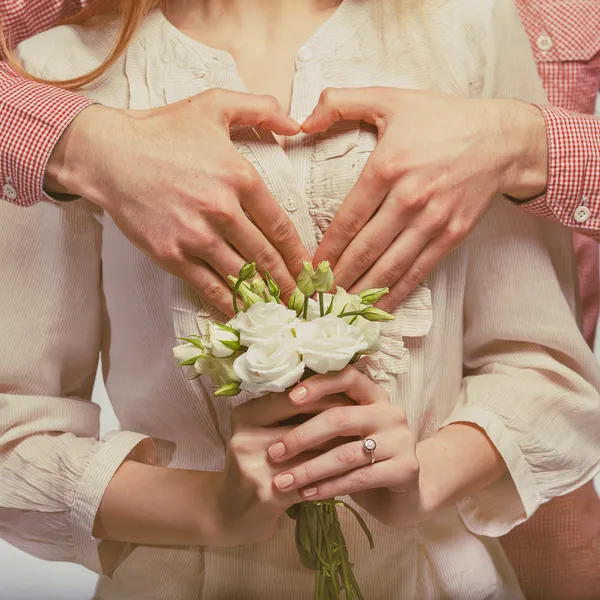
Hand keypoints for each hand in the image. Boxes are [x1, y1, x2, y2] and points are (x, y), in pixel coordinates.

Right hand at [46, 89, 309, 314]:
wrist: (108, 154)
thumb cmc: (162, 131)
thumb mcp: (214, 105)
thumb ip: (260, 108)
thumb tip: (295, 123)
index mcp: (239, 178)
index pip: (280, 226)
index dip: (298, 253)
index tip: (309, 269)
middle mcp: (221, 211)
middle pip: (266, 257)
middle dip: (288, 282)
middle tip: (302, 298)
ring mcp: (196, 237)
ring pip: (241, 276)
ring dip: (265, 297)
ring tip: (282, 311)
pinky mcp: (172, 255)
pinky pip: (209, 287)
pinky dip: (230, 304)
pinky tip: (244, 314)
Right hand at [216, 389, 350, 545]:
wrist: (230, 513)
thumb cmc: (253, 465)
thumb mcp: (258, 432)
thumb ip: (283, 412)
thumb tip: (329, 386)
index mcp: (244, 416)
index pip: (290, 398)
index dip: (322, 396)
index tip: (350, 396)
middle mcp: (246, 438)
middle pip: (303, 424)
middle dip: (338, 422)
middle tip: (365, 419)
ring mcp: (255, 467)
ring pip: (311, 452)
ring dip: (342, 448)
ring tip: (365, 443)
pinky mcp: (268, 494)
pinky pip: (311, 481)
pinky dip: (334, 477)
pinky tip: (353, 474)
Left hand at [267, 366, 421, 526]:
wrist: (404, 495)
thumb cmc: (365, 458)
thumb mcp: (348, 433)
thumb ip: (326, 418)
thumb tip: (276, 410)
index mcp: (375, 396)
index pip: (348, 377)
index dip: (319, 384)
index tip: (290, 398)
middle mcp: (391, 413)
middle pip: (339, 418)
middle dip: (301, 436)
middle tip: (273, 452)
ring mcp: (401, 441)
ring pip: (345, 453)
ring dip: (309, 468)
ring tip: (282, 481)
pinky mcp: (405, 470)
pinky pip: (357, 478)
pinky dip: (328, 487)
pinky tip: (306, 494)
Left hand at [305, 88, 547, 308]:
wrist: (502, 138)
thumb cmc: (443, 119)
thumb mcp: (391, 98)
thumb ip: (341, 103)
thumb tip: (302, 121)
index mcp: (388, 167)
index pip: (347, 219)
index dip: (326, 249)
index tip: (308, 267)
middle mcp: (409, 198)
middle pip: (365, 249)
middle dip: (338, 278)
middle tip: (316, 297)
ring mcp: (432, 220)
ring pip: (390, 266)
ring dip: (363, 291)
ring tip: (339, 309)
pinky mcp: (452, 235)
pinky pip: (418, 270)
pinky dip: (397, 292)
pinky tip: (379, 307)